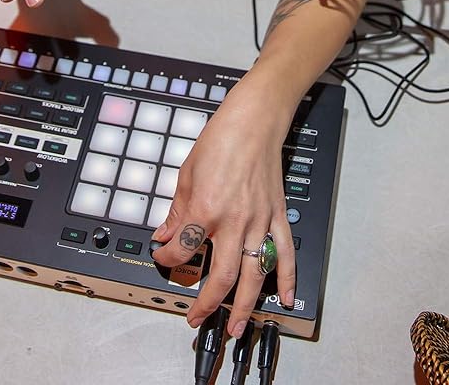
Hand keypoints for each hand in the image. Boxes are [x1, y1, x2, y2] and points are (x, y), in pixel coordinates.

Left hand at [150, 78, 295, 339]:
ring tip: (235, 326)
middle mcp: (233, 220)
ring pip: (254, 274)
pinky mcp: (276, 215)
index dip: (166, 257)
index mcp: (205, 208)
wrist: (254, 121)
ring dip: (245, 305)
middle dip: (207, 303)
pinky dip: (288, 278)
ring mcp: (258, 220)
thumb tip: (165, 233)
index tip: (161, 256)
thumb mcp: (187, 174)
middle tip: (196, 318)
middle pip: (221, 276)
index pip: (182, 248)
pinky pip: (284, 253)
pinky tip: (287, 297)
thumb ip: (177, 210)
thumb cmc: (221, 139)